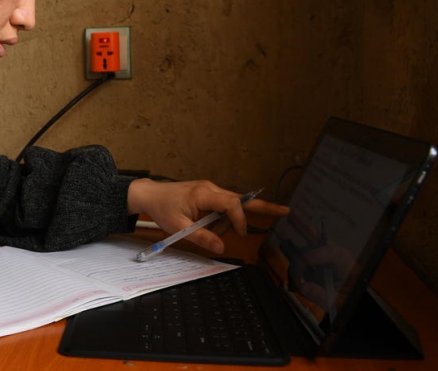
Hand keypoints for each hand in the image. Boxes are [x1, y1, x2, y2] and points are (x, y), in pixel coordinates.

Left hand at [127, 179, 289, 253]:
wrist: (151, 195)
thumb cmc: (163, 209)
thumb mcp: (178, 227)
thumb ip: (200, 237)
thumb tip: (221, 248)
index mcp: (203, 193)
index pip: (231, 203)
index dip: (239, 219)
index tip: (240, 233)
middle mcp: (211, 188)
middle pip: (241, 200)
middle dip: (263, 207)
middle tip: (286, 211)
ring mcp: (211, 190)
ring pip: (231, 208)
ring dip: (225, 224)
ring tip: (202, 232)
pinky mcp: (209, 195)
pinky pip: (223, 208)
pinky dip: (222, 219)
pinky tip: (209, 226)